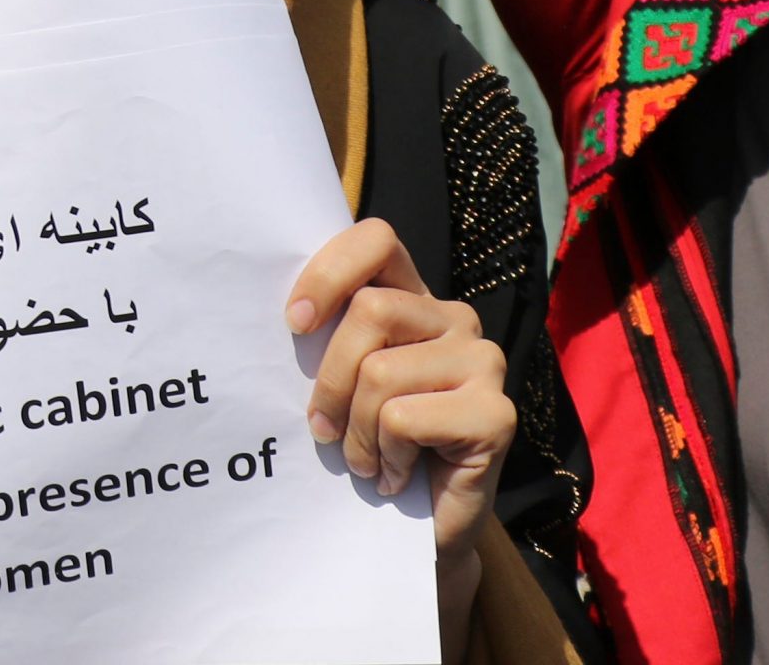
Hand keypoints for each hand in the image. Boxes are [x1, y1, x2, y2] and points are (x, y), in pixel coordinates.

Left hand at [288, 219, 512, 644]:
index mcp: (413, 297)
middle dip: (330, 378)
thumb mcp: (340, 380)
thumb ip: (325, 337)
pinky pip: (404, 419)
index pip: (376, 239)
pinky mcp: (496, 413)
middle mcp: (454, 318)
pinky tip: (395, 476)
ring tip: (364, 460)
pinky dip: (384, 455)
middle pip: (370, 310)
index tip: (295, 323)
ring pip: (381, 372)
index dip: (329, 271)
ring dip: (356, 430)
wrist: (415, 529)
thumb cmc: (370, 444)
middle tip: (322, 427)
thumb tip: (271, 311)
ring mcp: (482, 362)